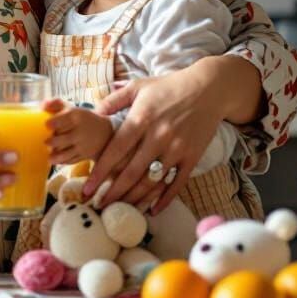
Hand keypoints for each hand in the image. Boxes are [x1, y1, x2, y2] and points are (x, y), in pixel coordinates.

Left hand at [43, 99, 113, 164]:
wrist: (105, 132)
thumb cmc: (83, 118)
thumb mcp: (72, 108)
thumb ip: (56, 104)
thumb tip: (42, 105)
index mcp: (77, 116)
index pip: (62, 120)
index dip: (52, 123)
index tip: (46, 125)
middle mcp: (80, 131)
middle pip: (61, 139)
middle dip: (51, 142)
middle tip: (45, 141)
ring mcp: (83, 145)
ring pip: (65, 153)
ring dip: (55, 156)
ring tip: (49, 156)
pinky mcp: (84, 155)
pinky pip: (70, 160)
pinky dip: (62, 161)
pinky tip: (56, 160)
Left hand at [83, 69, 225, 213]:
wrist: (209, 88)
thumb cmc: (169, 86)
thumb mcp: (138, 87)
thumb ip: (113, 100)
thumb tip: (92, 112)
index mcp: (141, 118)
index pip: (115, 150)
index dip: (100, 171)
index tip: (87, 187)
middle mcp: (158, 136)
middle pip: (131, 172)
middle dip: (113, 192)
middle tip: (98, 206)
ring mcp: (177, 149)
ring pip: (152, 182)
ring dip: (135, 199)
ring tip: (120, 210)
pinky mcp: (192, 157)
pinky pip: (176, 184)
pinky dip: (164, 200)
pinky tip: (152, 210)